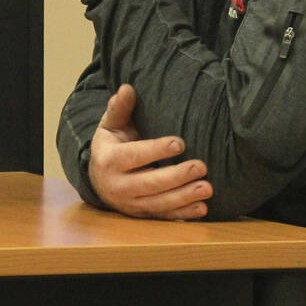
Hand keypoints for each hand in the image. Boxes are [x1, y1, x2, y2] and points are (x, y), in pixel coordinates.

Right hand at [88, 84, 209, 219]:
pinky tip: (203, 208)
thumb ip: (120, 108)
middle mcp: (117, 186)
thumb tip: (127, 88)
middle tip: (201, 166)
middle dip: (176, 177)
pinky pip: (163, 217)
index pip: (134, 156)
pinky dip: (183, 215)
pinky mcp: (141, 216)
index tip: (181, 143)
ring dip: (184, 198)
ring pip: (158, 204)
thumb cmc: (111, 145)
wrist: (98, 178)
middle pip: (149, 184)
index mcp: (109, 160)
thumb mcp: (111, 125)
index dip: (156, 150)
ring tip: (208, 188)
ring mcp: (129, 205)